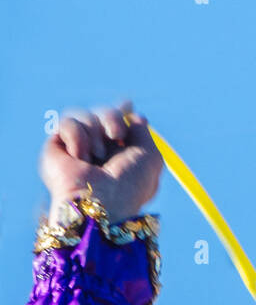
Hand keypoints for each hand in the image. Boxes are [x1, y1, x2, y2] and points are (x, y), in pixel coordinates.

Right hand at [39, 100, 162, 225]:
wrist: (100, 202)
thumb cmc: (128, 186)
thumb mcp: (150, 158)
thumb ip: (144, 132)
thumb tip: (135, 116)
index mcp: (121, 156)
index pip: (118, 125)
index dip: (121, 112)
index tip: (127, 103)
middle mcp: (99, 153)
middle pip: (102, 114)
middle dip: (111, 117)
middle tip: (115, 133)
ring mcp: (77, 150)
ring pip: (85, 116)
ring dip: (95, 131)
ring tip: (97, 155)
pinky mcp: (56, 148)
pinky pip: (67, 122)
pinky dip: (77, 137)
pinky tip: (79, 157)